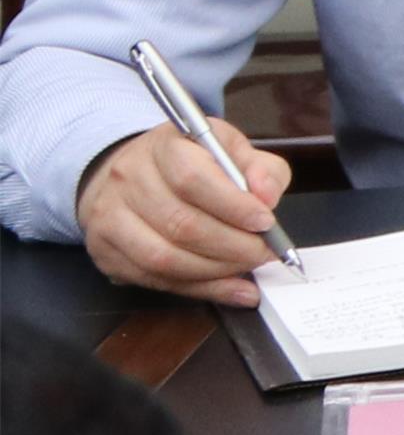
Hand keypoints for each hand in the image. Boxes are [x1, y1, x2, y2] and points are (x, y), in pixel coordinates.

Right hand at [75, 121, 295, 302]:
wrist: (129, 173)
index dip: (234, 206)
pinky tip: (229, 287)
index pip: (193, 179)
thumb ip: (259, 168)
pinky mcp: (105, 253)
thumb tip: (267, 196)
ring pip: (163, 258)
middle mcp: (128, 180)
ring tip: (247, 268)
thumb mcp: (231, 148)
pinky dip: (198, 288)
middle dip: (232, 246)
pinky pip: (153, 280)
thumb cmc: (189, 160)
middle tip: (264, 253)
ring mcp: (110, 218)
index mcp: (163, 146)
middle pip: (180, 224)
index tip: (265, 222)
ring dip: (214, 271)